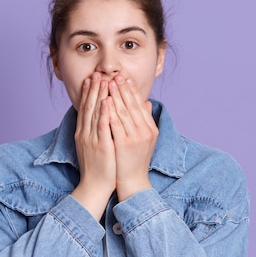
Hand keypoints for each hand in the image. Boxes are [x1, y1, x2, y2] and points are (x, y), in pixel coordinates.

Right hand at [71, 73, 115, 219]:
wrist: (95, 187)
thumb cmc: (99, 167)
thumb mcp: (97, 145)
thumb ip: (100, 130)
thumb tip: (105, 118)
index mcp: (83, 133)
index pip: (85, 109)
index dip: (88, 93)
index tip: (91, 79)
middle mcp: (84, 133)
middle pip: (88, 107)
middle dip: (92, 89)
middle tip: (95, 73)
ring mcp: (91, 139)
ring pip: (94, 113)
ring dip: (98, 95)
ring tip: (102, 80)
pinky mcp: (100, 146)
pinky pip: (102, 126)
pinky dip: (104, 112)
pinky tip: (107, 101)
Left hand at [107, 75, 157, 200]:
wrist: (132, 181)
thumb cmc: (135, 159)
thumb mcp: (145, 139)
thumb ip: (145, 120)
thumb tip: (147, 102)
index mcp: (150, 129)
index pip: (140, 105)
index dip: (131, 90)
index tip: (124, 78)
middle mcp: (145, 132)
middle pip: (131, 105)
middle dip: (122, 89)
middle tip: (115, 75)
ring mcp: (134, 138)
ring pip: (123, 112)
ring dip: (115, 95)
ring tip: (108, 82)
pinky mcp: (123, 144)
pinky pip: (115, 124)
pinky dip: (110, 111)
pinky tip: (105, 101)